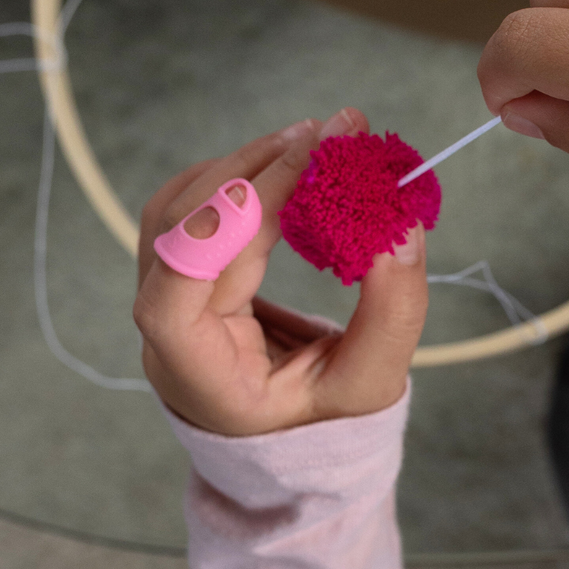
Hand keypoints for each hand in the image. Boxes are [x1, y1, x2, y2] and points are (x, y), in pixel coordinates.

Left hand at [133, 108, 427, 436]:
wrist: (294, 432)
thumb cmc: (328, 420)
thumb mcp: (371, 383)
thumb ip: (391, 312)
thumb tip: (401, 224)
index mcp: (201, 382)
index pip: (172, 303)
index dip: (215, 235)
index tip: (284, 181)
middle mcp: (167, 339)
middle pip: (177, 238)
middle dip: (252, 176)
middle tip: (327, 136)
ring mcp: (166, 300)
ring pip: (176, 211)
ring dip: (242, 165)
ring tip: (311, 140)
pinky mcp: (181, 272)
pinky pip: (189, 209)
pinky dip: (235, 176)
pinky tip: (284, 162)